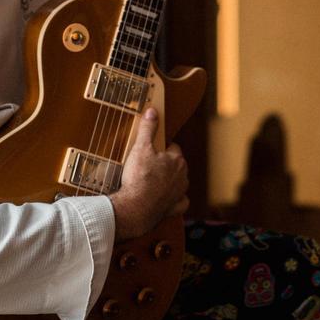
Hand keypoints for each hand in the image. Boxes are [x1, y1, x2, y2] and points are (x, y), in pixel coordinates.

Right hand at [108, 108, 188, 240]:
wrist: (136, 208)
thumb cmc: (139, 177)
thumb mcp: (140, 147)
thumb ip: (148, 129)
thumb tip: (153, 111)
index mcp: (177, 160)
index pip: (173, 148)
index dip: (161, 148)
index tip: (151, 150)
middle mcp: (183, 177)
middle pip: (176, 165)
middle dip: (165, 164)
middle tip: (148, 165)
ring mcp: (180, 193)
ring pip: (178, 183)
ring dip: (169, 181)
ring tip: (152, 182)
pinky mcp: (175, 208)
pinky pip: (179, 202)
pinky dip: (174, 200)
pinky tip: (164, 199)